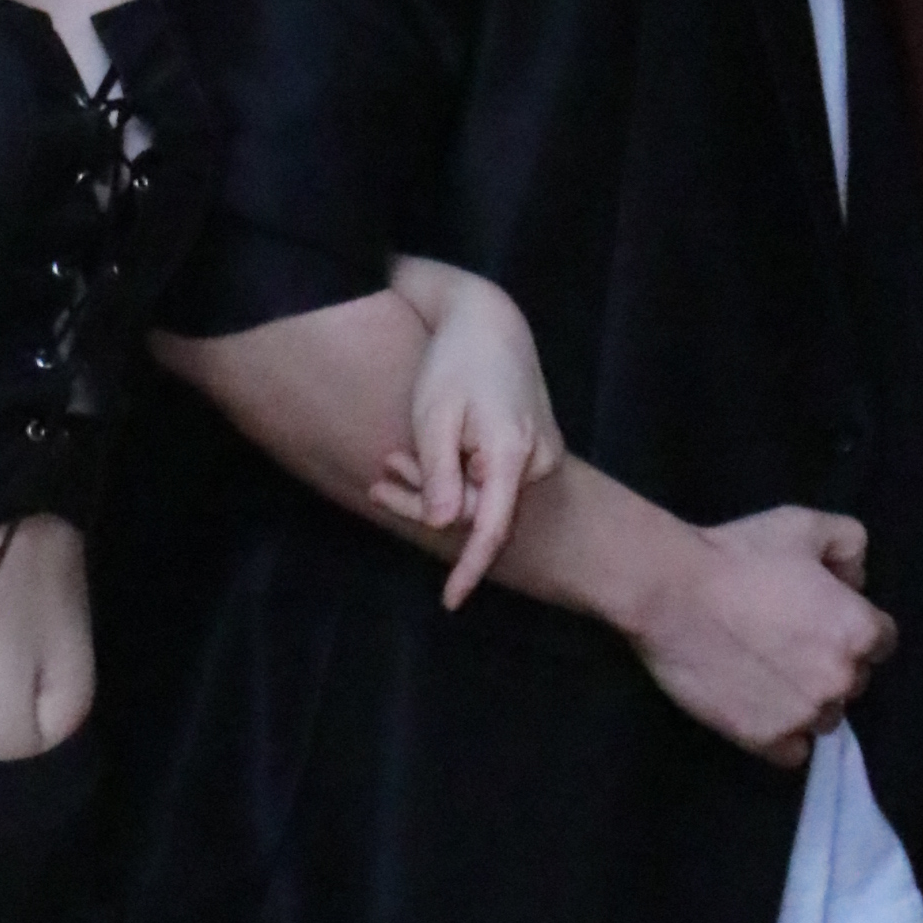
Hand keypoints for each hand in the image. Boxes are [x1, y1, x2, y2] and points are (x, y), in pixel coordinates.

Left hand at [367, 268, 562, 610]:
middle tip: (381, 479)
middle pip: (481, 511)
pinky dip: (458, 475)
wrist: (489, 321)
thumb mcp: (435, 416)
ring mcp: (542, 457)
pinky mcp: (536, 450)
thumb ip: (439, 473)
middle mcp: (539, 461)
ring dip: (440, 487)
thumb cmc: (455, 363)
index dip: (470, 567)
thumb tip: (441, 526)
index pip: (493, 528)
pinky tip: (426, 453)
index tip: (451, 601)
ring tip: (393, 461)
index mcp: (513, 454)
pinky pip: (493, 480)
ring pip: (485, 496)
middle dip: (429, 504)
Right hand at [627, 502, 895, 766]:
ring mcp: (804, 715)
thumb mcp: (803, 525)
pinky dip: (783, 734)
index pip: (881, 640)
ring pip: (825, 717)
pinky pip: (793, 750)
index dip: (851, 625)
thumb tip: (856, 579)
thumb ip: (849, 543)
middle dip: (830, 663)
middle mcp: (841, 680)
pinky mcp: (765, 739)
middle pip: (854, 680)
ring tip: (768, 675)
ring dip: (808, 700)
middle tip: (786, 641)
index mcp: (858, 631)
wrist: (671, 593)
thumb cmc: (738, 555)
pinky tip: (760, 707)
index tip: (818, 617)